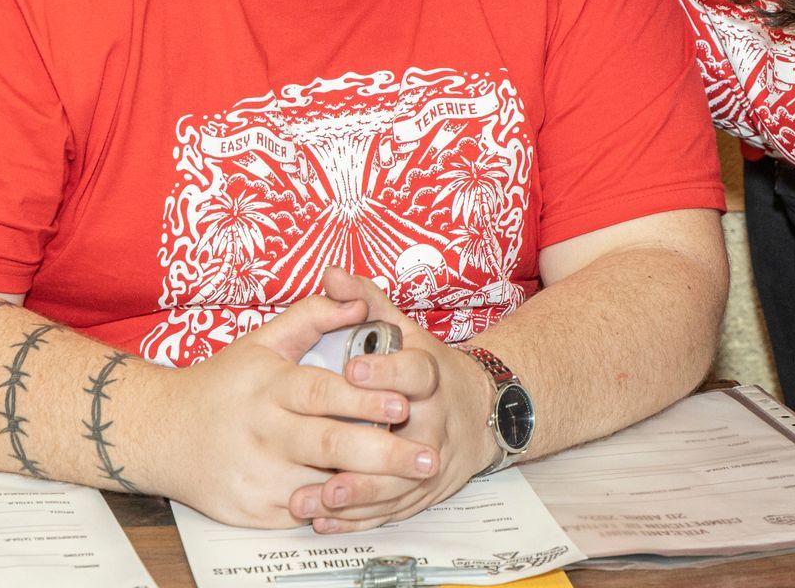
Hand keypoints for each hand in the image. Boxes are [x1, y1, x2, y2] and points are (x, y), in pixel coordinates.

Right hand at [166, 293, 434, 528]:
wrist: (161, 433)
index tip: (403, 403)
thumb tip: (357, 299)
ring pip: (322, 484)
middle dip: (383, 452)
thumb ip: (312, 315)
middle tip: (429, 455)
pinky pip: (304, 512)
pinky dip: (338, 510)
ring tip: (413, 483)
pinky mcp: (253, 510)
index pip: (321, 391)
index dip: (363, 397)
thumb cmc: (223, 384)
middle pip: (329, 443)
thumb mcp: (262, 341)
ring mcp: (257, 474)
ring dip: (370, 486)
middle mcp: (263, 431)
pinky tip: (372, 505)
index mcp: (269, 386)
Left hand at [287, 267, 496, 533]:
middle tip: (327, 451)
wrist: (482, 413)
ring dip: (355, 495)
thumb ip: (366, 302)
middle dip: (370, 451)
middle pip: (408, 440)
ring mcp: (432, 461)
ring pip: (396, 483)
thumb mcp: (403, 330)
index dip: (386, 370)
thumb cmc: (426, 370)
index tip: (353, 367)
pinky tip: (324, 519)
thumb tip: (331, 274)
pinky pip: (392, 510)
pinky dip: (359, 519)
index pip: (414, 372)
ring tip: (313, 500)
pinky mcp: (424, 492)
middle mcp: (435, 421)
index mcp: (431, 377)